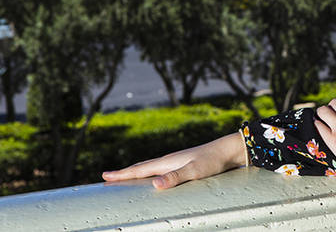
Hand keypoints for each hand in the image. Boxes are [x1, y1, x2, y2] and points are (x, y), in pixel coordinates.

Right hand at [102, 132, 245, 189]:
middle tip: (108, 177)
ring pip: (151, 168)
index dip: (121, 174)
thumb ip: (175, 178)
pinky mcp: (186, 165)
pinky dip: (151, 174)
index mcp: (168, 162)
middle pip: (142, 168)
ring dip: (137, 173)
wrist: (231, 150)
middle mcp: (170, 161)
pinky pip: (162, 171)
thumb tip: (154, 185)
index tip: (104, 175)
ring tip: (127, 177)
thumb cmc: (214, 161)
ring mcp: (177, 162)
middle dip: (124, 173)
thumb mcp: (194, 171)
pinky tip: (156, 178)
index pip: (139, 169)